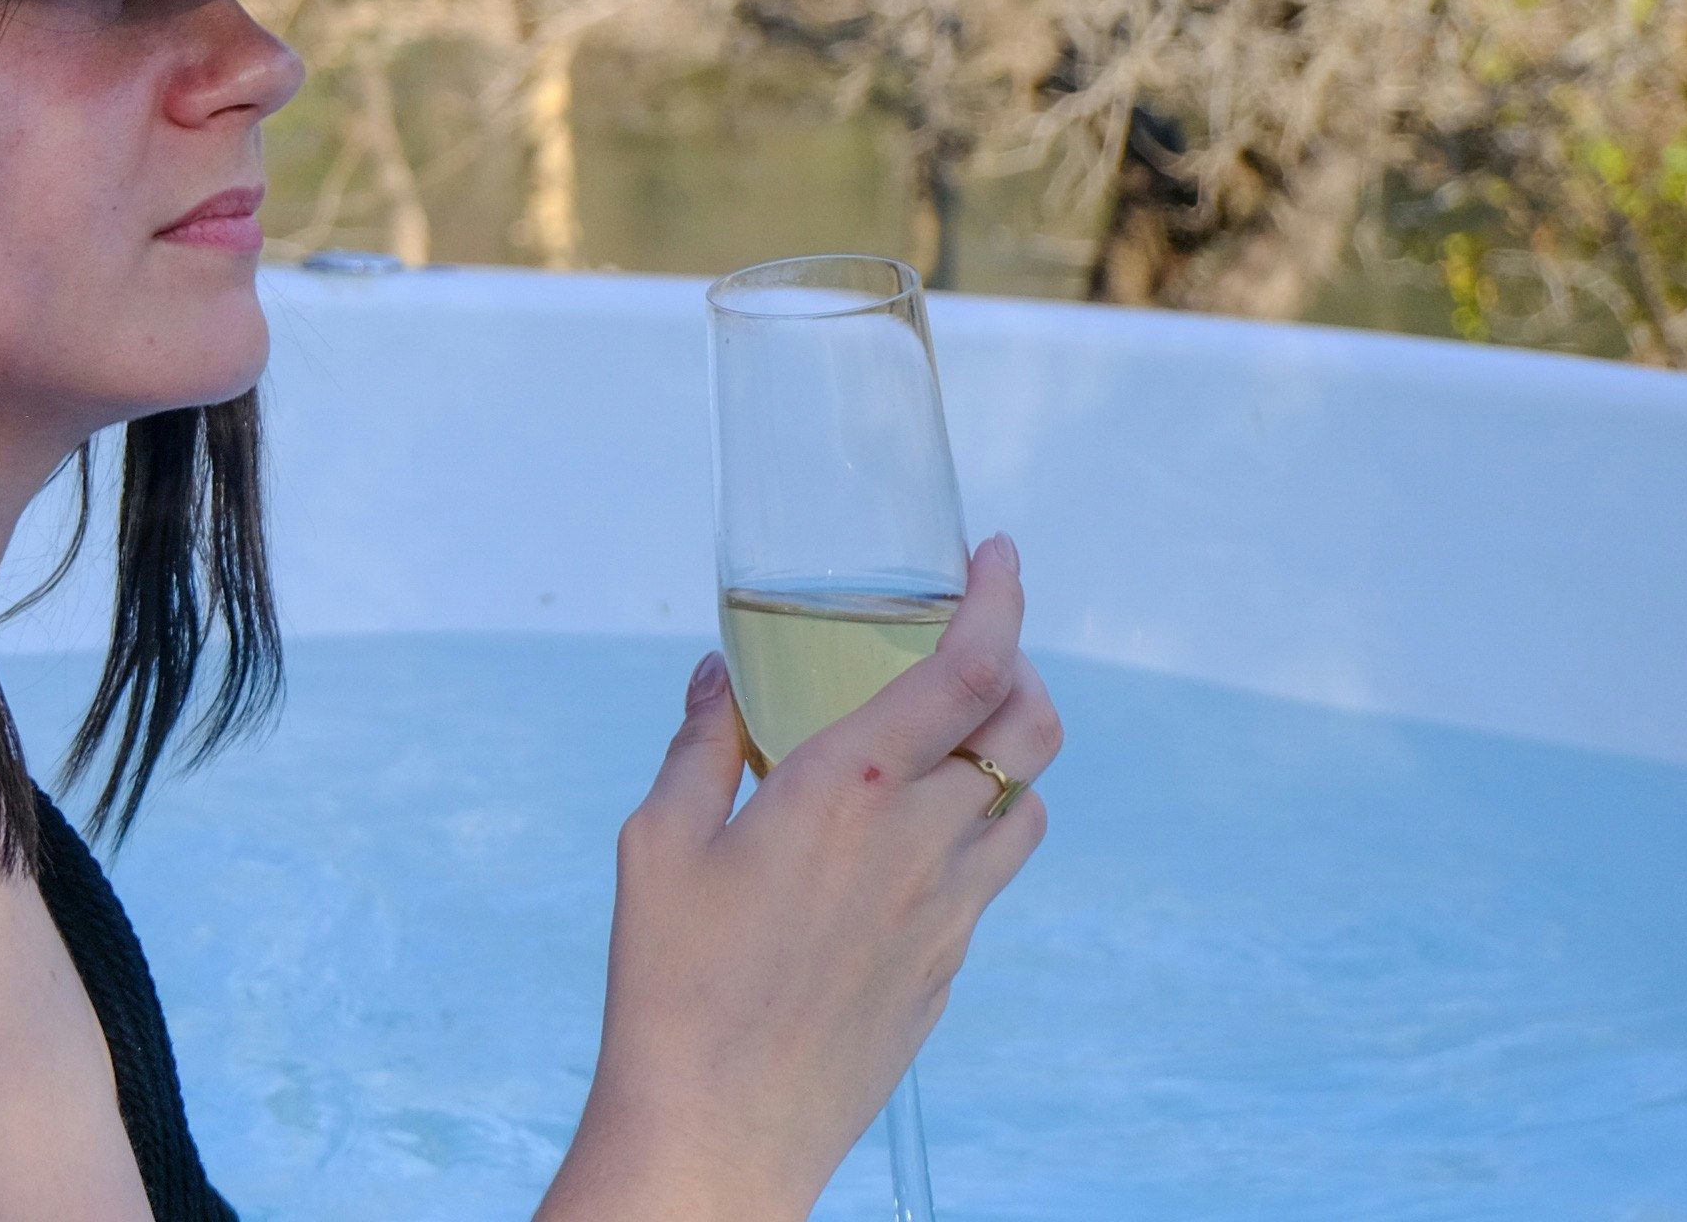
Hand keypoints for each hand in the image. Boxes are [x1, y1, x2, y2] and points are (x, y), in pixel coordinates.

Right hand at [539, 533, 1060, 1221]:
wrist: (719, 1130)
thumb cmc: (671, 984)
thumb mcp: (657, 844)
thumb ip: (700, 746)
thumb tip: (718, 677)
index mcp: (850, 791)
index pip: (969, 669)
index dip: (1000, 600)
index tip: (997, 556)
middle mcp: (922, 843)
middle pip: (1029, 729)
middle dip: (1016, 670)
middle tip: (968, 652)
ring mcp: (949, 914)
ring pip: (1026, 807)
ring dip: (1002, 759)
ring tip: (936, 751)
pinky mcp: (947, 971)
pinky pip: (987, 880)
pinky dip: (968, 837)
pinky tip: (897, 851)